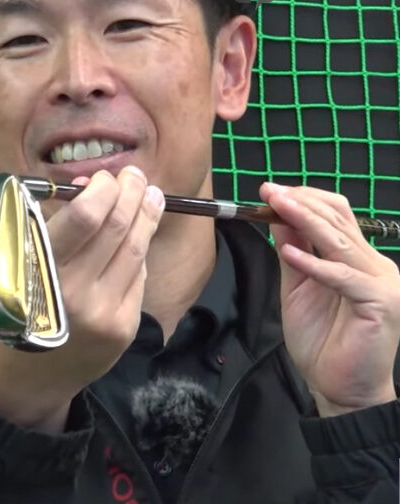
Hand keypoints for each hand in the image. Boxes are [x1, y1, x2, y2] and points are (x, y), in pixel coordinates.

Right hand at [0, 167, 164, 431]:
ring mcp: (105, 313)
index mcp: (39, 270)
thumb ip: (47, 230)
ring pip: (136, 250)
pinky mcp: (123, 329)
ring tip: (152, 197)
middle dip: (132, 193)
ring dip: (147, 216)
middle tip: (135, 177)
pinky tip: (137, 239)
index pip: (86, 217)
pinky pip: (137, 278)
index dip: (102, 188)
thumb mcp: (11, 266)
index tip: (104, 177)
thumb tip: (88, 191)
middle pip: (118, 227)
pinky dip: (137, 253)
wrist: (24, 379)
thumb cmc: (11, 312)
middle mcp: (76, 291)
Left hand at [260, 183, 399, 416]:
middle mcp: (374, 264)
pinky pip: (344, 277)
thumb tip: (278, 218)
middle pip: (340, 221)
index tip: (269, 191)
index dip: (304, 200)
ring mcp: (382, 282)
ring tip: (276, 206)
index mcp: (357, 259)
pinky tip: (289, 254)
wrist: (338, 387)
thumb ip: (293, 254)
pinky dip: (315, 264)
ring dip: (305, 220)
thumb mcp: (297, 288)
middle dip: (301, 203)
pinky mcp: (380, 303)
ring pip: (341, 241)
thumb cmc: (321, 341)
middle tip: (269, 191)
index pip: (336, 216)